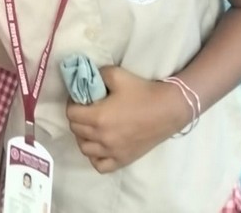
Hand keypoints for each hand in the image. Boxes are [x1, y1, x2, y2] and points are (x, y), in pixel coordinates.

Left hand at [66, 66, 190, 172]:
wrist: (169, 109)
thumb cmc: (142, 91)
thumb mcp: (116, 74)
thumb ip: (96, 75)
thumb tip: (86, 79)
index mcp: (98, 117)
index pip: (71, 114)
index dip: (72, 104)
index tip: (79, 99)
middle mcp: (103, 137)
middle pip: (76, 130)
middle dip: (77, 118)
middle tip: (85, 110)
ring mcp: (113, 151)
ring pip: (84, 149)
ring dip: (83, 137)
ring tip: (91, 127)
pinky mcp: (124, 159)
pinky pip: (100, 166)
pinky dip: (95, 157)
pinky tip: (99, 146)